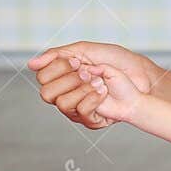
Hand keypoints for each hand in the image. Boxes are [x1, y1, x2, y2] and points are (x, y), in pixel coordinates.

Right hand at [27, 41, 155, 129]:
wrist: (140, 76)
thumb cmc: (116, 61)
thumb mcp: (85, 50)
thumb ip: (57, 55)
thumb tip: (30, 64)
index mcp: (62, 77)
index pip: (43, 77)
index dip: (59, 67)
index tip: (78, 60)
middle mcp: (66, 94)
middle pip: (46, 93)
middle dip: (69, 79)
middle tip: (87, 72)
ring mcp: (77, 108)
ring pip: (61, 104)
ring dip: (82, 88)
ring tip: (99, 81)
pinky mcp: (91, 119)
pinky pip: (81, 112)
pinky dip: (93, 98)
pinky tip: (104, 91)